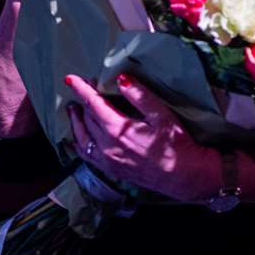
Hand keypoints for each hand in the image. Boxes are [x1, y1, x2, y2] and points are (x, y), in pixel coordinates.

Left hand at [65, 73, 219, 203]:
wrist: (183, 176)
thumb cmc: (176, 144)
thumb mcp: (161, 114)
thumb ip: (139, 95)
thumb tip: (121, 79)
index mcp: (118, 129)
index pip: (93, 104)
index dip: (81, 89)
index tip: (71, 79)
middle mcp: (107, 146)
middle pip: (87, 118)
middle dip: (83, 101)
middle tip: (84, 89)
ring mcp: (107, 161)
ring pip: (82, 138)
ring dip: (76, 123)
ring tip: (74, 111)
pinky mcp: (112, 170)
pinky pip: (87, 156)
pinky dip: (79, 144)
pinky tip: (79, 139)